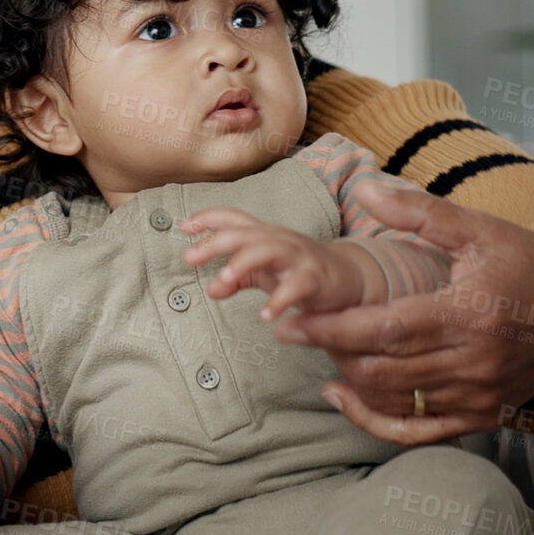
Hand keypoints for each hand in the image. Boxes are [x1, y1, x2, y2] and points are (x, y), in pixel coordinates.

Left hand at [179, 209, 375, 319]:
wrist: (351, 278)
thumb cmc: (300, 271)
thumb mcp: (265, 273)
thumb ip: (236, 279)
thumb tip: (210, 289)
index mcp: (264, 235)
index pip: (234, 219)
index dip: (208, 218)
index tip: (183, 226)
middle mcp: (280, 240)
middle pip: (245, 232)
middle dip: (216, 242)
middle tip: (190, 257)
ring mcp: (299, 257)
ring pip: (269, 249)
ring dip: (243, 262)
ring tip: (223, 280)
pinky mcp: (318, 279)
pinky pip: (297, 286)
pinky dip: (280, 300)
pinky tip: (266, 316)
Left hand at [273, 181, 533, 443]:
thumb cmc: (523, 260)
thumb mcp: (478, 227)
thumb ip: (418, 211)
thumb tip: (364, 189)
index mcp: (470, 314)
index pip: (386, 329)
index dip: (333, 328)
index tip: (289, 321)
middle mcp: (475, 363)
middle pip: (383, 367)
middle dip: (330, 350)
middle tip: (288, 329)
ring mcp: (480, 396)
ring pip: (394, 398)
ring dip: (348, 376)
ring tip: (319, 345)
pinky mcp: (482, 417)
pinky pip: (417, 430)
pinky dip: (374, 419)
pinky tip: (342, 396)